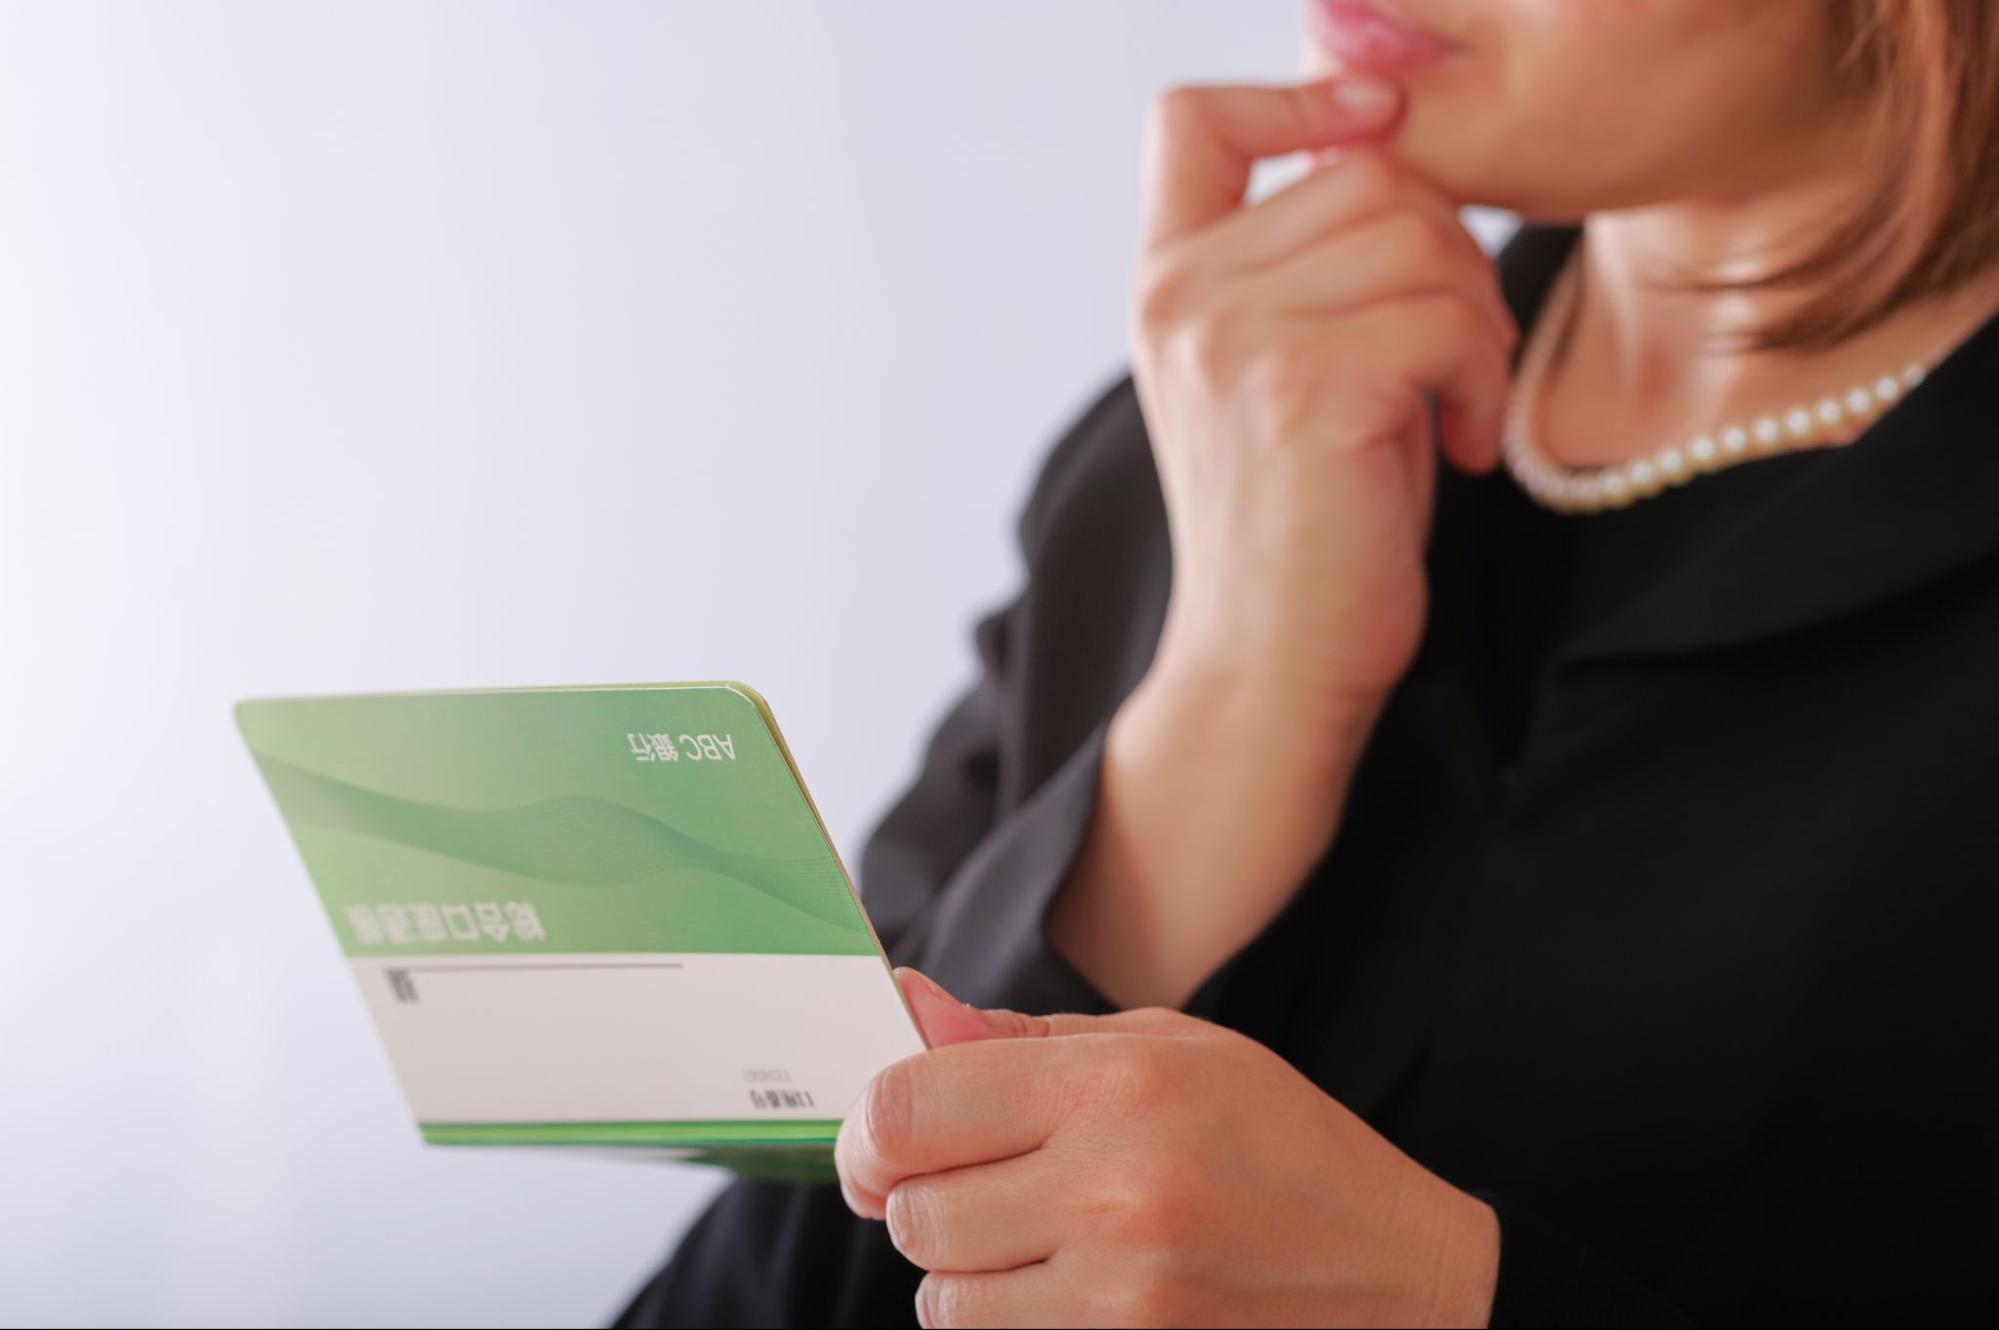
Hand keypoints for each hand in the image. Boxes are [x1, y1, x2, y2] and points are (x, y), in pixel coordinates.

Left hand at [837, 969, 1498, 1327]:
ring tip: (1037, 1238)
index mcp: (1117, 1084)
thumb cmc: (1282, 1143)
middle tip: (976, 1182)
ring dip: (964, 1270)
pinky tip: (1069, 1289)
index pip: (908, 1107)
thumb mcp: (1170, 1047)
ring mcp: (1123, 1293)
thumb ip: (1023, 1040)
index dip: (871, 1124)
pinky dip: (1007, 1321)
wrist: (1402, 1276)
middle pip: (912, 1208)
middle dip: (922, 1197)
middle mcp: (1113, 1188)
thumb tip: (908, 1008)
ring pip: (942, 1295)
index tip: (883, 1134)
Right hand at [1046, 75, 1515, 1008]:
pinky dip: (1479, 377)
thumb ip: (1304, 267)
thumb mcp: (1277, 376)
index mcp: (1167, 286)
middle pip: (1367, 168)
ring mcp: (1232, 336)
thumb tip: (1395, 143)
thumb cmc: (1297, 532)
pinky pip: (1444, 315)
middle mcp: (1182, 297)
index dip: (1295, 95)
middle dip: (1448, 252)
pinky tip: (1455, 446)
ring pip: (1419, 233)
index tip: (1374, 138)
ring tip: (1451, 409)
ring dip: (1474, 320)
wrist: (1267, 672)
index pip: (1194, 118)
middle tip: (1451, 361)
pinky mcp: (1303, 387)